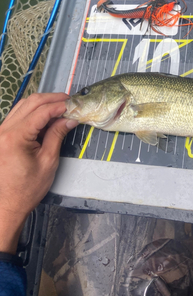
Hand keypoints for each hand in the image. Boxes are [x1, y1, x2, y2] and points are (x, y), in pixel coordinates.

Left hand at [0, 93, 77, 253]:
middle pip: (30, 103)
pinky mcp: (2, 135)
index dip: (59, 105)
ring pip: (23, 105)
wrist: (8, 205)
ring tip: (61, 107)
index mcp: (14, 138)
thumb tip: (69, 119)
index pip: (40, 112)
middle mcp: (4, 131)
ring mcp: (1, 132)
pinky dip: (34, 112)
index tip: (74, 104)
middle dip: (52, 99)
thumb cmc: (27, 188)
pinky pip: (19, 115)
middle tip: (70, 101)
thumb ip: (57, 135)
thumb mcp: (48, 161)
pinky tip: (47, 116)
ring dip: (43, 103)